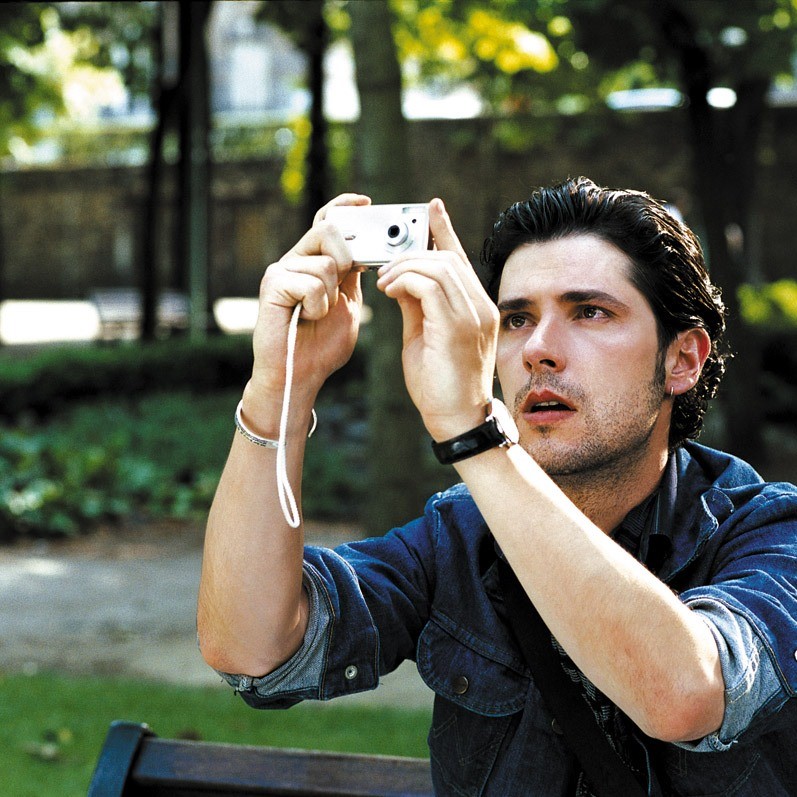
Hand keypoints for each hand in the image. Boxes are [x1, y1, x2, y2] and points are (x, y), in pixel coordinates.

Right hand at [248, 193, 370, 407]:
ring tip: (317, 314)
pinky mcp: (273, 285)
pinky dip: (318, 306)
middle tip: (339, 291)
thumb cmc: (322, 345)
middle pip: (329, 230)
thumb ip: (354, 276)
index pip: (328, 220)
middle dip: (347, 259)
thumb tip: (367, 248)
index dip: (345, 205)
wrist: (299, 375)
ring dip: (332, 295)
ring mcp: (282, 270)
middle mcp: (296, 260)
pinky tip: (306, 318)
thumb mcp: (349, 304)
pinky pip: (311, 283)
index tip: (365, 201)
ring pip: (326, 262)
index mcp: (315, 261)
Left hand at [376, 198, 498, 440]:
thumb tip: (398, 279)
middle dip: (411, 252)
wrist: (456, 420)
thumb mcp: (423, 335)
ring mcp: (473, 315)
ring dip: (403, 267)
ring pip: (438, 266)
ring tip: (383, 281)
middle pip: (447, 257)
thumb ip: (416, 305)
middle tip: (383, 265)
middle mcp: (480, 306)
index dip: (444, 230)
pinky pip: (429, 285)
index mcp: (475, 307)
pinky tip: (388, 290)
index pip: (460, 258)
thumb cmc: (439, 384)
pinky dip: (405, 280)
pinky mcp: (459, 326)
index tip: (431, 208)